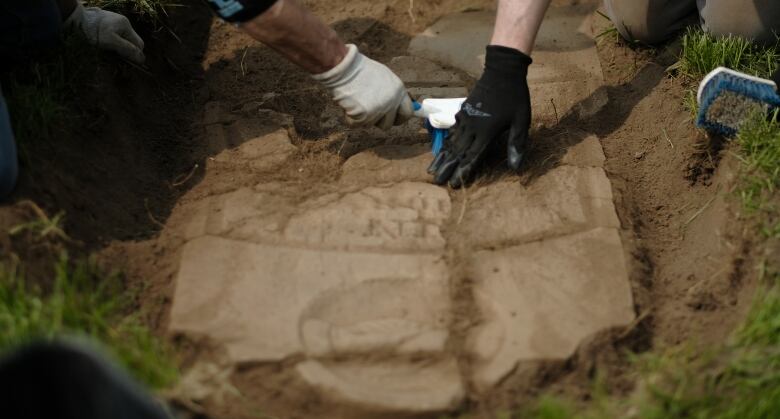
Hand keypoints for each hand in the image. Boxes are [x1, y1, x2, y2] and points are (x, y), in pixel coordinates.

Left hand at [65, 3, 145, 63]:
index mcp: (126, 25)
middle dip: (128, 52)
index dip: (136, 55)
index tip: (130, 64)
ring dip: (120, 48)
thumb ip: (127, 49)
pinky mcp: (106, 24)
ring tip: (110, 53)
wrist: (74, 19)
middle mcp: (122, 22)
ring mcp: (114, 22)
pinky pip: (115, 36)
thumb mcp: (111, 41)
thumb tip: (142, 59)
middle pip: (132, 42)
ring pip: (123, 39)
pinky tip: (105, 46)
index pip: (139, 44)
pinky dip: (113, 43)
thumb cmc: (92, 30)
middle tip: (119, 60)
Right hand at [313, 44, 413, 128]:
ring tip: (356, 100)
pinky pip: (356, 124)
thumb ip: (393, 93)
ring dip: (362, 117)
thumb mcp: (384, 78)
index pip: (408, 112)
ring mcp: (379, 109)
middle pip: (388, 124)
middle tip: (368, 113)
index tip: (394, 120)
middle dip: (378, 122)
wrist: (344, 66)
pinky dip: (349, 118)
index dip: (400, 118)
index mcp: (399, 90)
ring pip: (370, 124)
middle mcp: (392, 101)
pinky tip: (348, 103)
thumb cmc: (360, 70)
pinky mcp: (364, 115)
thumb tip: (399, 107)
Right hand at [428, 46, 531, 187]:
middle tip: (437, 182)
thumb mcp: (521, 121)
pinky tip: (441, 149)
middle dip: (447, 168)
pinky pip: (453, 131)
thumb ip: (517, 144)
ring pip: (452, 142)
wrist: (502, 71)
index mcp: (486, 133)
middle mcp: (472, 128)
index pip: (472, 157)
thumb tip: (516, 167)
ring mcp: (466, 119)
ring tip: (432, 169)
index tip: (454, 184)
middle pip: (457, 152)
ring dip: (442, 157)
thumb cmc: (515, 97)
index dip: (463, 172)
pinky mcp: (463, 111)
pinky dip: (446, 142)